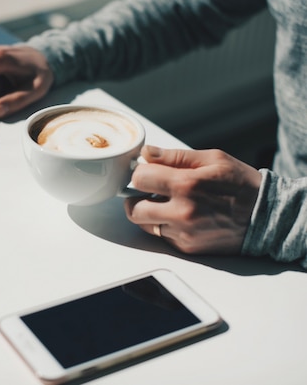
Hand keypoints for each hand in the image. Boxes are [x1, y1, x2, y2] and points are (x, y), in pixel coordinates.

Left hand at [124, 146, 261, 254]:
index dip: (140, 173)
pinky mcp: (188, 248)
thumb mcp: (213, 159)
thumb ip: (175, 156)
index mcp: (187, 185)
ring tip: (165, 203)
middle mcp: (182, 212)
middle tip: (148, 191)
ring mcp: (184, 233)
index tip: (146, 172)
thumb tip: (147, 153)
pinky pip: (161, 236)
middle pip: (133, 208)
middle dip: (136, 197)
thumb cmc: (242, 184)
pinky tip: (180, 216)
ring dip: (148, 213)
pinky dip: (164, 226)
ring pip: (144, 225)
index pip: (140, 178)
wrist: (268, 217)